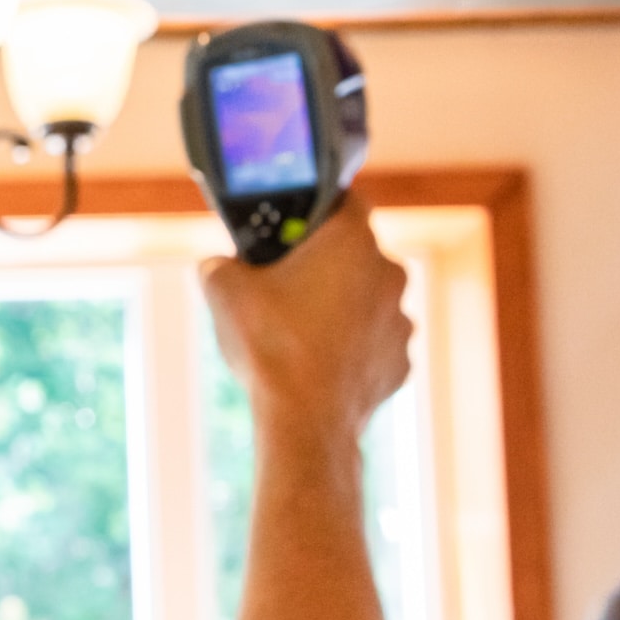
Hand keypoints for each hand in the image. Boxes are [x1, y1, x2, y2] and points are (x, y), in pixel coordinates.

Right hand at [199, 190, 412, 444]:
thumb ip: (220, 264)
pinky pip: (373, 343)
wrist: (305, 422)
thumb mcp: (223, 291)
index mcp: (351, 241)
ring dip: (340, 308)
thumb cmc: (270, 347)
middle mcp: (388, 273)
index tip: (294, 226)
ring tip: (299, 333)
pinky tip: (318, 364)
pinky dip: (351, 349)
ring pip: (367, 300)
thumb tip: (219, 267)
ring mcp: (399, 320)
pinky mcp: (400, 361)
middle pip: (355, 254)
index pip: (347, 198)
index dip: (318, 207)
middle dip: (324, 264)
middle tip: (285, 284)